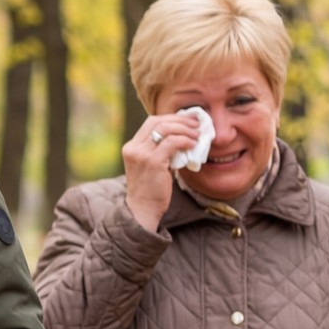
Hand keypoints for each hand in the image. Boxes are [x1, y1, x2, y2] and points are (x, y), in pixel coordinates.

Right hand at [122, 111, 200, 230]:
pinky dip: (185, 140)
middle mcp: (133, 148)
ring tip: (197, 134)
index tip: (188, 120)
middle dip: (180, 120)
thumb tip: (182, 136)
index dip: (171, 118)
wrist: (143, 210)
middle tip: (196, 124)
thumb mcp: (151, 165)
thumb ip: (160, 150)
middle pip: (158, 121)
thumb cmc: (150, 190)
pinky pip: (172, 142)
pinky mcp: (153, 162)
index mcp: (131, 147)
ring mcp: (141, 154)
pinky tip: (193, 144)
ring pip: (165, 128)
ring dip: (185, 129)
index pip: (151, 122)